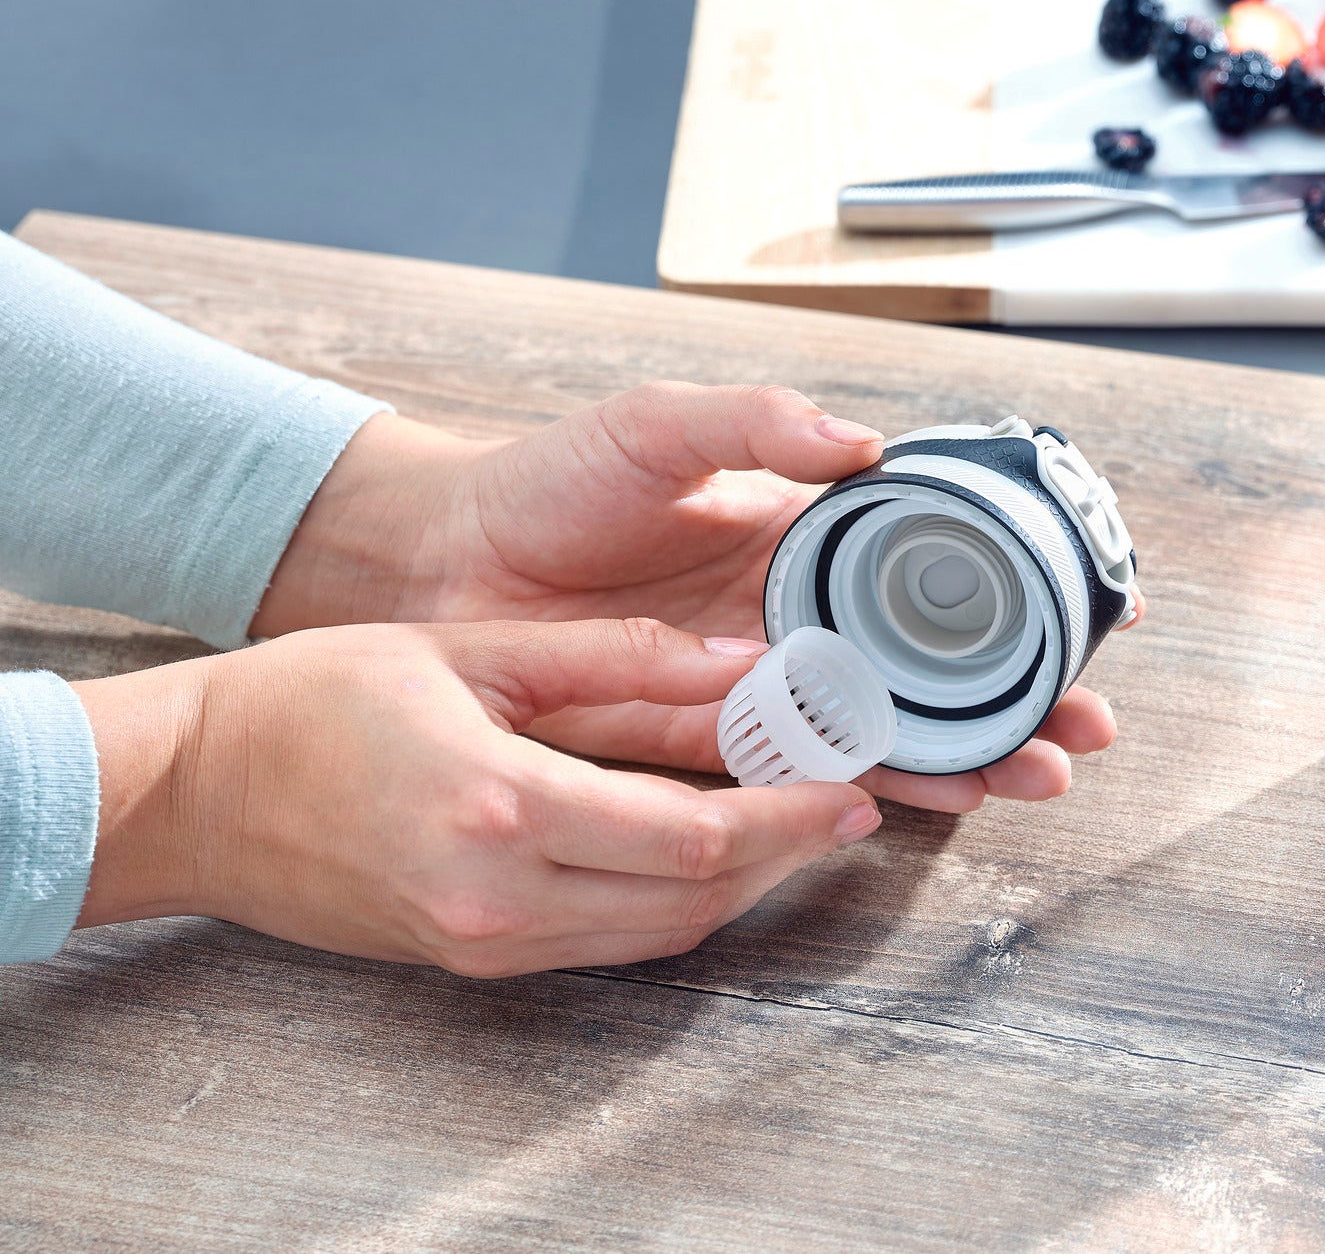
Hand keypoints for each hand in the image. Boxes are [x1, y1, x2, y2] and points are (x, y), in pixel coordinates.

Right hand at [72, 619, 880, 974]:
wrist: (190, 793)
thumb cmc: (313, 701)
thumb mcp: (472, 651)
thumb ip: (613, 658)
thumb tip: (734, 658)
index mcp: (501, 807)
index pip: (690, 836)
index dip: (788, 817)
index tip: (850, 785)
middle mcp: (498, 898)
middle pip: (692, 898)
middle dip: (785, 854)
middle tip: (848, 805)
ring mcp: (482, 942)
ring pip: (658, 934)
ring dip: (739, 886)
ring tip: (794, 825)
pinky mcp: (469, 958)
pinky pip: (605, 943)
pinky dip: (671, 903)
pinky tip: (704, 852)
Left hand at [253, 384, 1137, 811]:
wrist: (440, 567)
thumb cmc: (545, 485)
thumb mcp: (654, 426)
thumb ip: (755, 425)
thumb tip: (863, 442)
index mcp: (799, 541)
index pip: (927, 571)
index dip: (1004, 592)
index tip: (1083, 607)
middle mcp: (794, 622)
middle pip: (927, 669)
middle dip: (1011, 698)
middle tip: (1083, 724)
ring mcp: (755, 689)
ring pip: (882, 731)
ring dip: (963, 755)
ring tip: (1034, 773)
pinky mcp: (703, 746)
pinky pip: (799, 774)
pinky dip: (869, 789)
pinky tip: (932, 799)